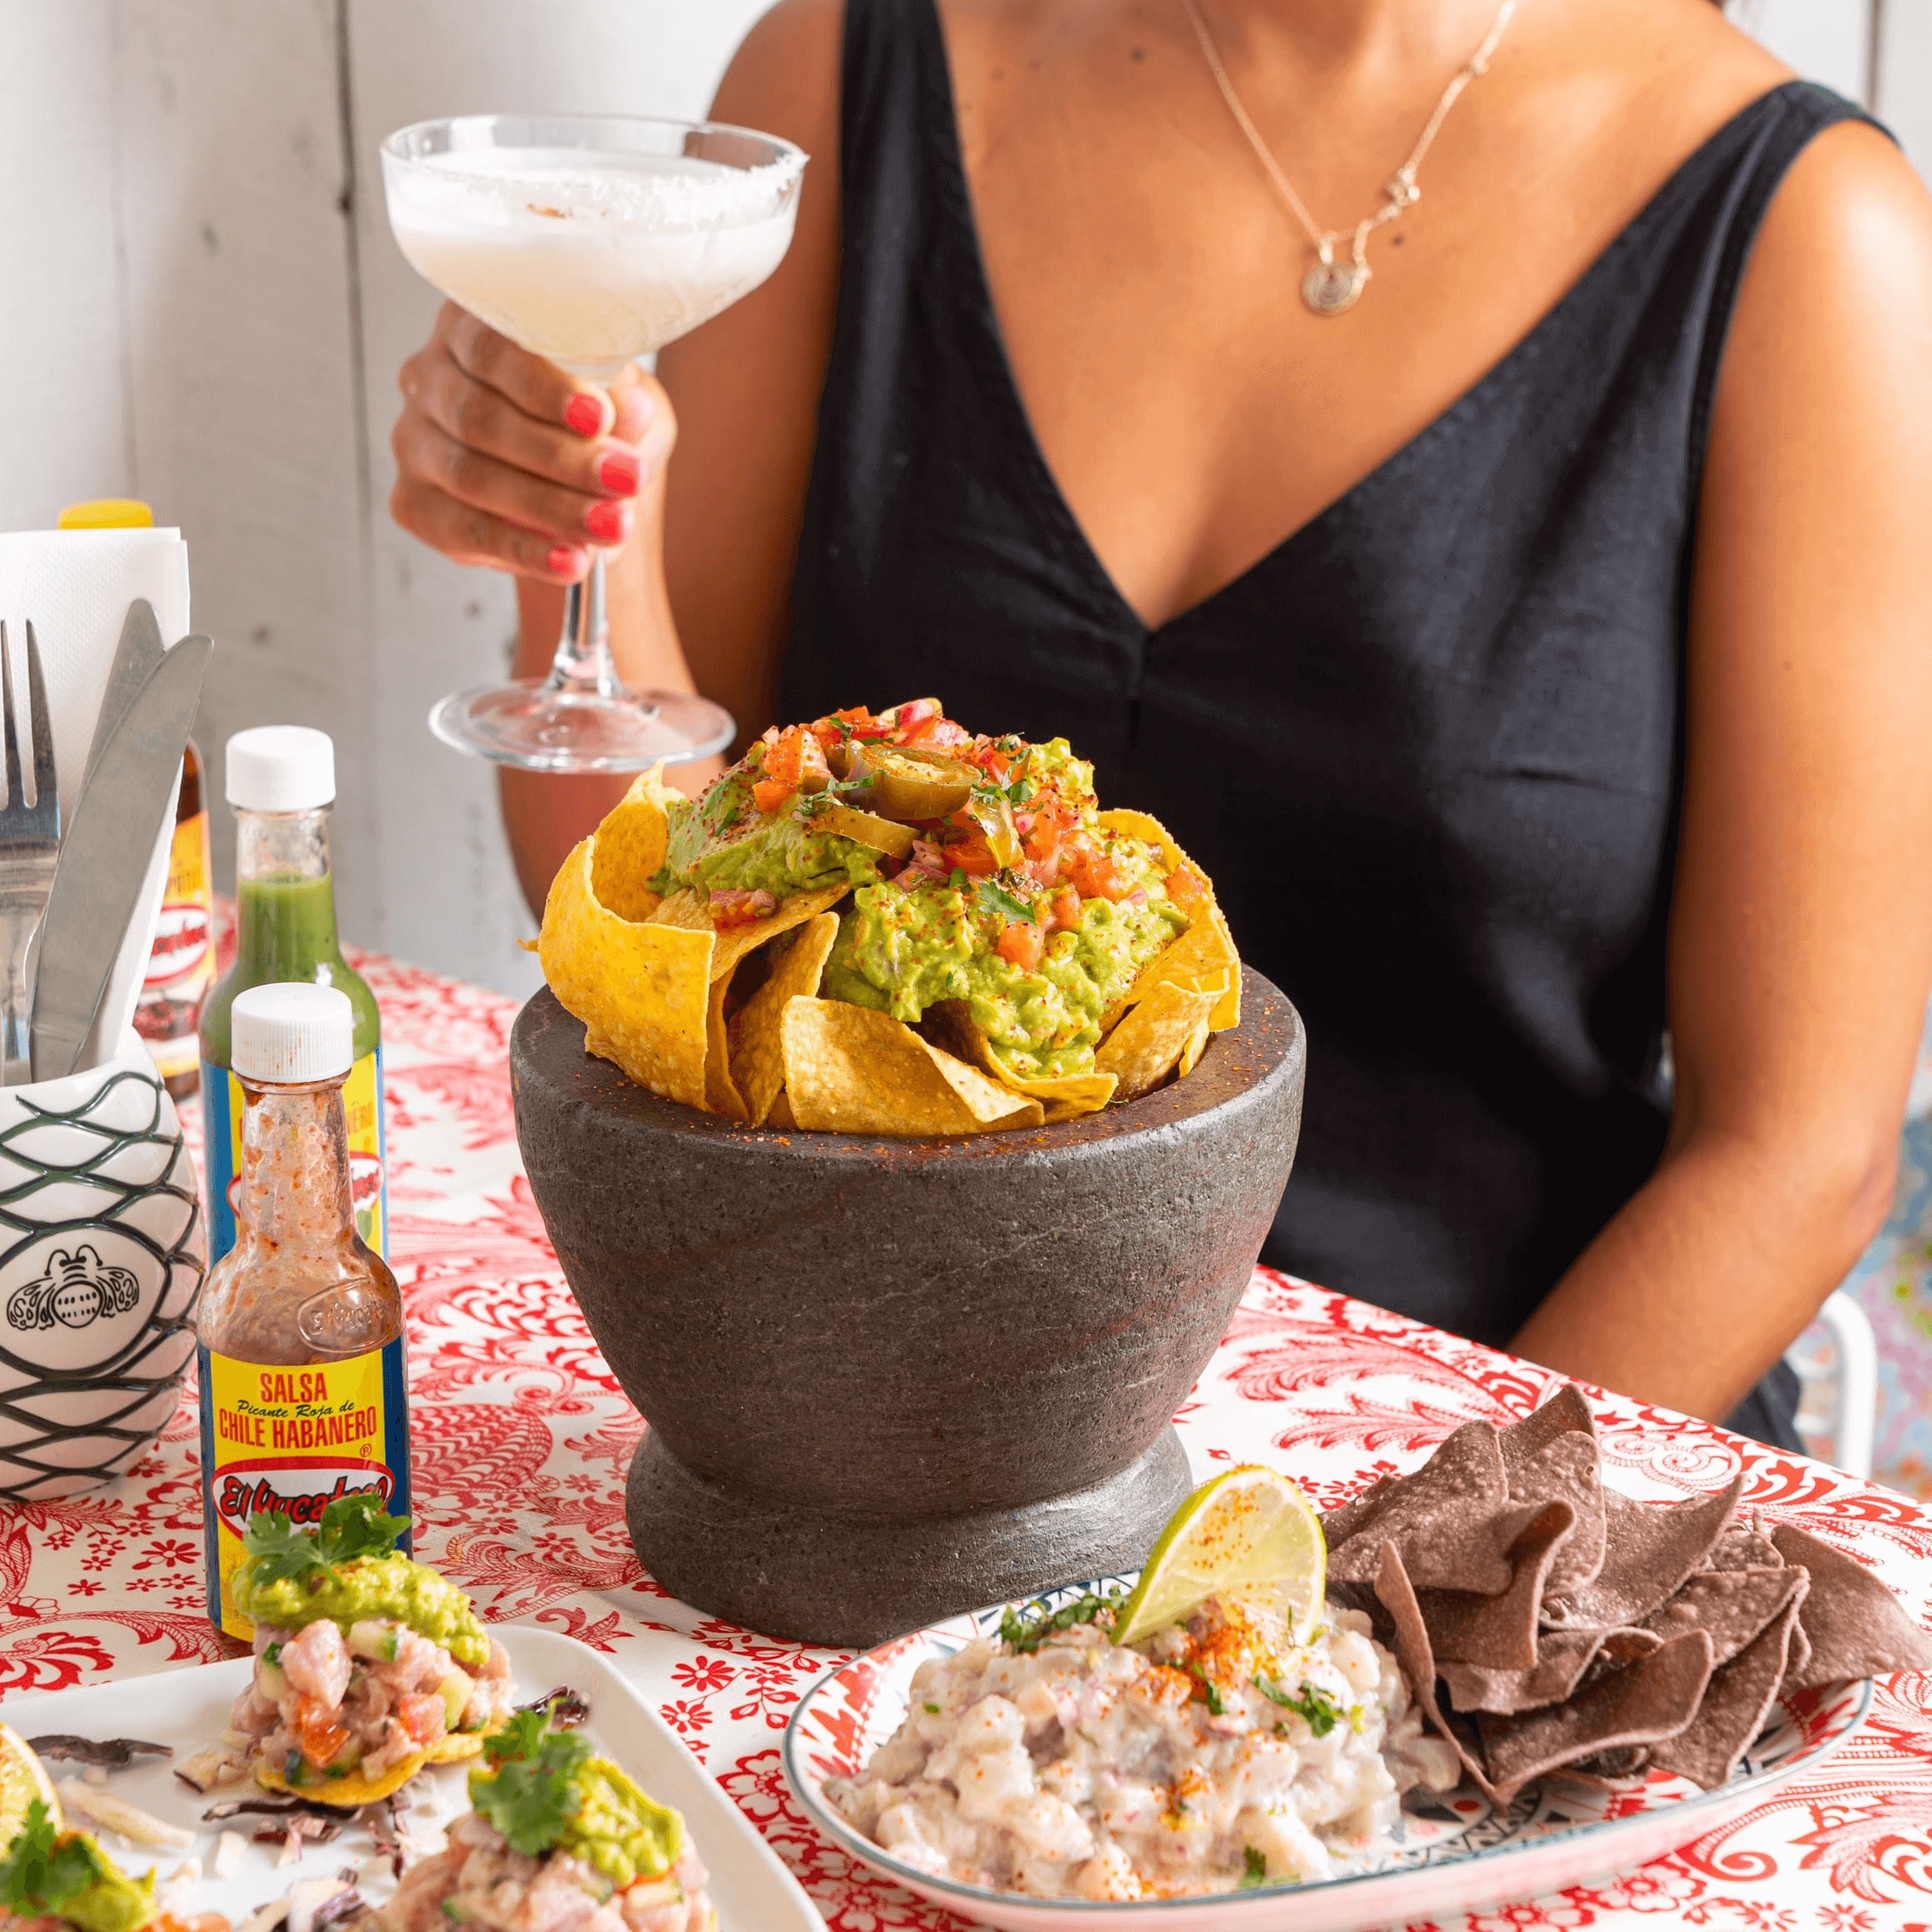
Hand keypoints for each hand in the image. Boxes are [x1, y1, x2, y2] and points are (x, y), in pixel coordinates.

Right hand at [390, 303, 677, 582]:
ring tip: (613, 526)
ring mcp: (413, 440)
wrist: (579, 483)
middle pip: (479, 418)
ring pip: (470, 475)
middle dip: (561, 457)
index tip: (599, 418)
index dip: (544, 385)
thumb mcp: (625, 404)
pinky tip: (571, 561)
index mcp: (472, 327)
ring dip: (550, 508)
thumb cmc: (597, 423)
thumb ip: (625, 404)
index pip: (491, 346)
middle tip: (626, 481)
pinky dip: (523, 549)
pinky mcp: (412, 500)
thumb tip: (631, 408)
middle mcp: (429, 377)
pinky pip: (463, 531)